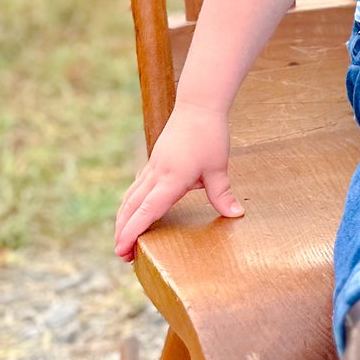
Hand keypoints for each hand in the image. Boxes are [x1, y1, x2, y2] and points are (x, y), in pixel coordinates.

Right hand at [113, 101, 243, 261]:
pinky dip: (130, 203)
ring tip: (123, 239)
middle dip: (123, 232)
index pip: (147, 211)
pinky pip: (136, 186)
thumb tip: (236, 215)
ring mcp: (153, 167)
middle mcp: (157, 175)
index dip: (133, 232)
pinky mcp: (154, 161)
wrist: (198, 104)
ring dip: (124, 218)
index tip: (123, 250)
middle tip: (123, 255)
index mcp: (172, 179)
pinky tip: (132, 210)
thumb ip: (222, 194)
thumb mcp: (218, 167)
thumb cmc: (209, 134)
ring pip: (130, 197)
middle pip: (132, 208)